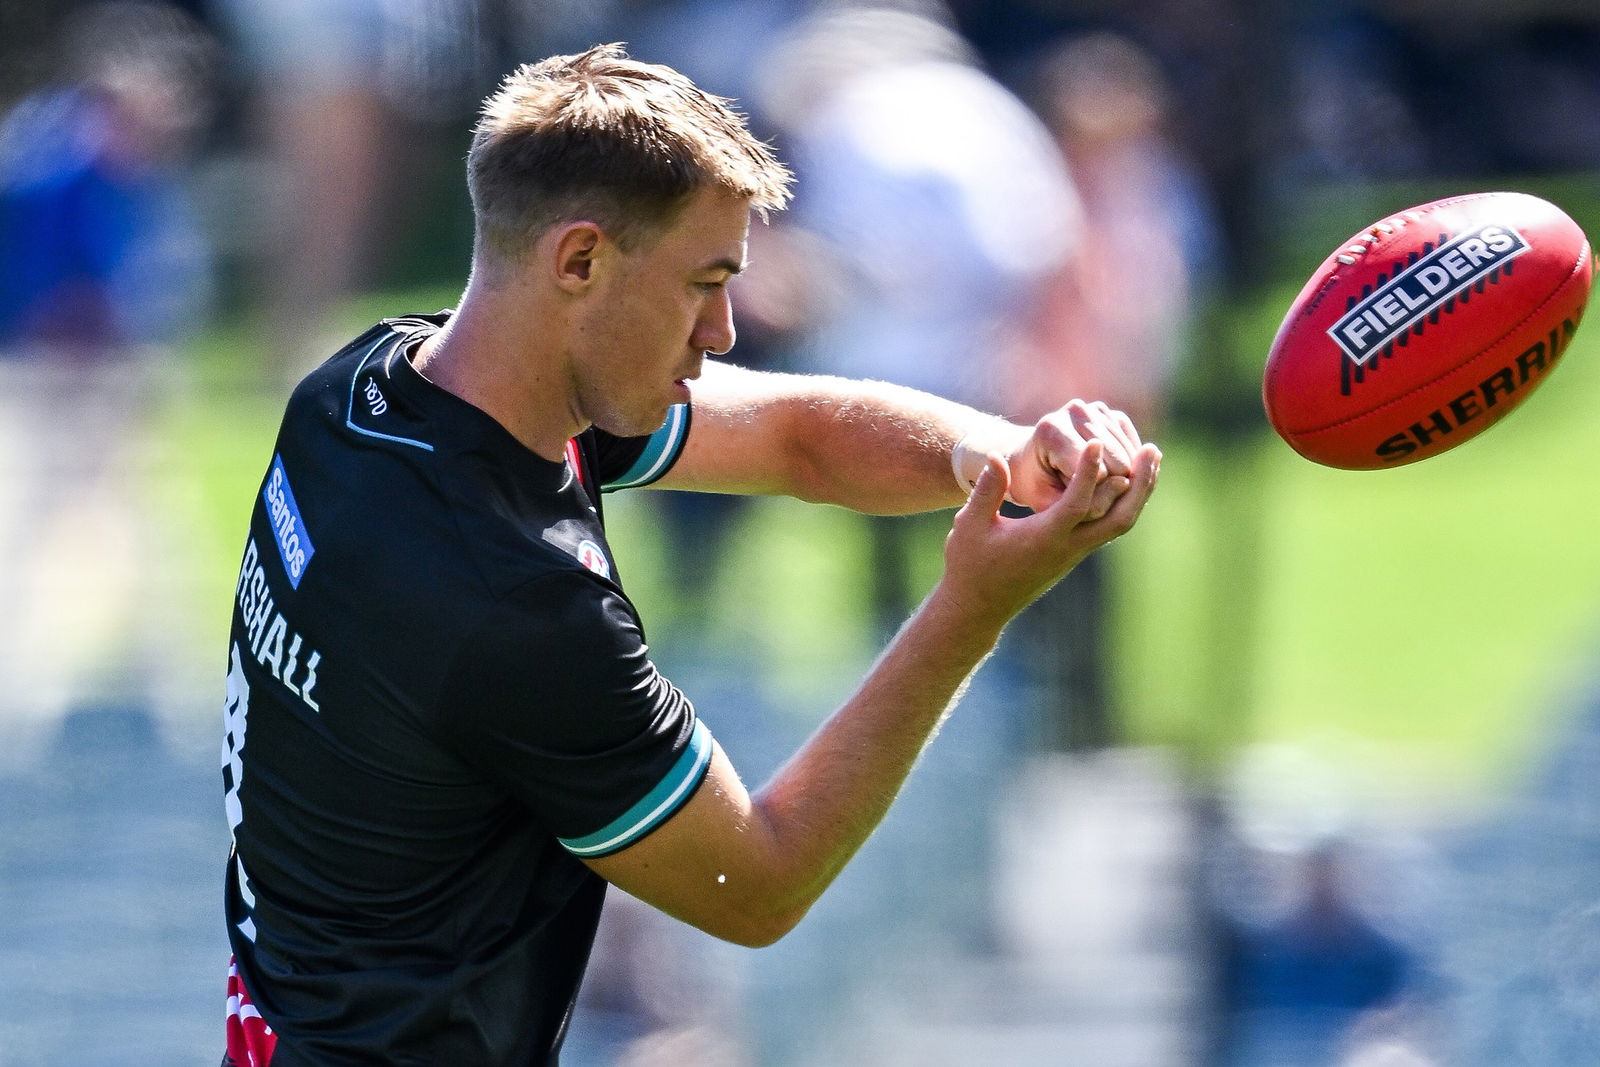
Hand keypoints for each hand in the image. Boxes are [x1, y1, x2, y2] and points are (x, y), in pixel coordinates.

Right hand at [941, 438, 1159, 624]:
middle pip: (1117, 518)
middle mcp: (1067, 548)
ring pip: (1120, 524)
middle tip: (1151, 450)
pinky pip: (1110, 526)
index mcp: (1043, 539)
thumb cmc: (969, 565)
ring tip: (1151, 459)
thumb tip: (997, 457)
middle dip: (1138, 484)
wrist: (978, 606)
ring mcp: (1074, 554)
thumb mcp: (970, 525)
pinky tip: (1129, 480)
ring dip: (1139, 492)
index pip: (1076, 504)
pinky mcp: (1074, 554)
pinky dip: (1126, 501)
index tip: (1097, 441)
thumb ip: (987, 490)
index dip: (1088, 472)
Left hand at [1004, 400, 1146, 517]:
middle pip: (1119, 464)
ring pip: (1130, 457)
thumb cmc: (1036, 485)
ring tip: (1088, 482)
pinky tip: (1102, 472)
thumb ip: (1085, 502)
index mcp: (1052, 430)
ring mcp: (1095, 409)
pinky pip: (1134, 448)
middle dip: (1107, 488)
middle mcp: (1075, 410)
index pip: (1099, 474)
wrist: (1029, 461)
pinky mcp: (1111, 414)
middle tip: (1080, 491)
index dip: (1094, 498)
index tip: (1072, 500)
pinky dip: (1124, 467)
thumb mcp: (1049, 504)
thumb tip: (1125, 483)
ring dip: (1116, 479)